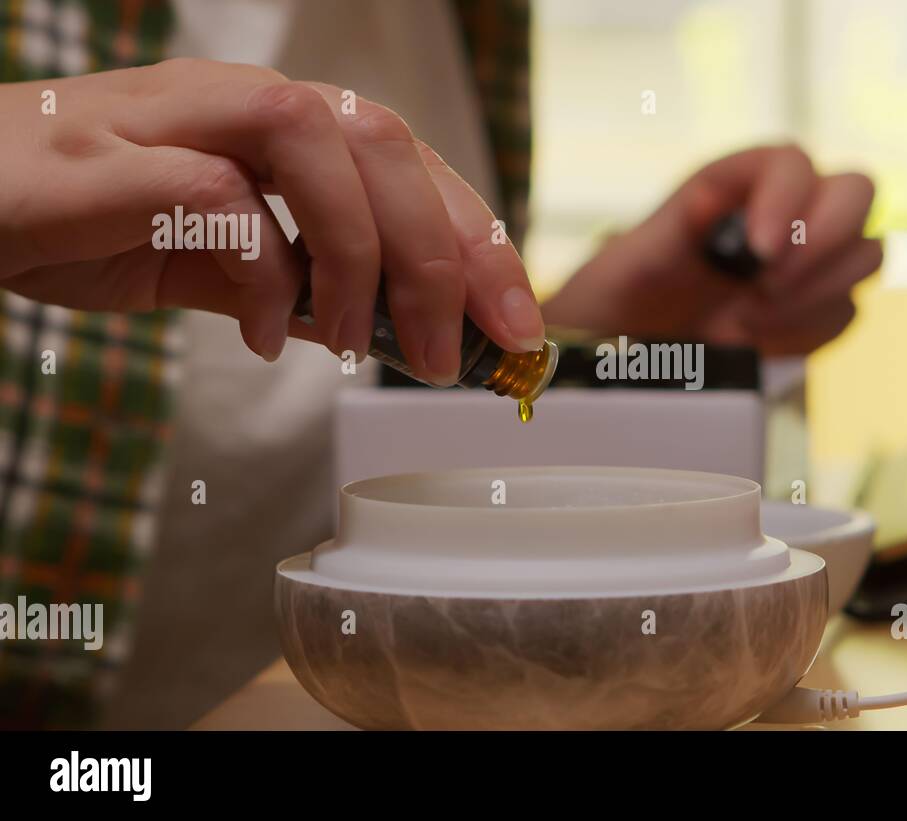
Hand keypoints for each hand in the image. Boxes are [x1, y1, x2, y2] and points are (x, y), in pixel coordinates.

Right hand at [0, 59, 544, 384]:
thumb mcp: (214, 266)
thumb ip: (293, 286)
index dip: (477, 241)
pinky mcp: (108, 156)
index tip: (518, 325)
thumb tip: (378, 328)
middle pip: (383, 142)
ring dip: (357, 253)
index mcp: (279, 125)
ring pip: (314, 140)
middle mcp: (239, 101)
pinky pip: (217, 193)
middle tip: (446, 355)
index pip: (410, 165)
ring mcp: (174, 117)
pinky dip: (258, 269)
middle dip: (440, 256)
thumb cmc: (83, 221)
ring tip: (351, 344)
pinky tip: (252, 335)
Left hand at [542, 144, 880, 355]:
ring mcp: (809, 260)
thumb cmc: (618, 294)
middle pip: (856, 192)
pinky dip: (807, 332)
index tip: (760, 251)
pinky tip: (756, 341)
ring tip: (745, 319)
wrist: (623, 354)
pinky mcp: (817, 309)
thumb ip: (670, 228)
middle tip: (767, 285)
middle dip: (823, 242)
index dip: (789, 198)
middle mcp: (784, 211)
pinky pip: (847, 313)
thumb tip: (710, 199)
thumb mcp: (629, 262)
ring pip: (866, 254)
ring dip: (814, 293)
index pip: (792, 161)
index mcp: (738, 182)